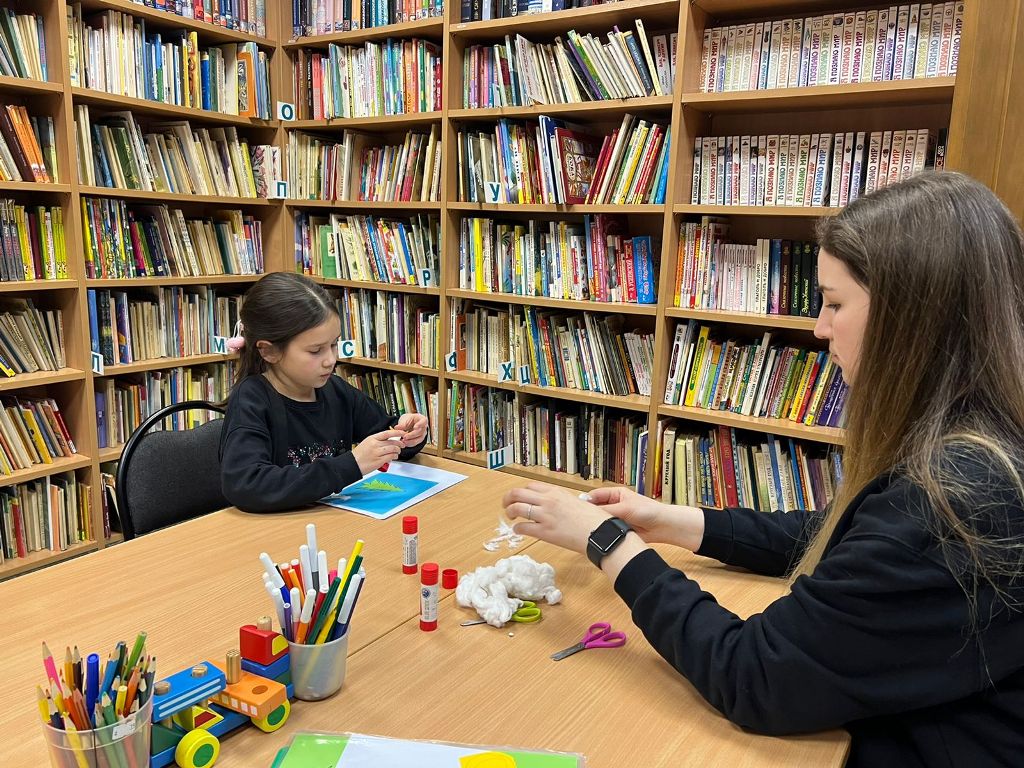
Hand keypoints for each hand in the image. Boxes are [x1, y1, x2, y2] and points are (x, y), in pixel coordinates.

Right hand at [351, 429, 404, 474]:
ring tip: (397, 452)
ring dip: (398, 451)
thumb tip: (388, 441)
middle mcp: (375, 445)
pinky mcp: (378, 461)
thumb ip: (377, 441)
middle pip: (392, 441)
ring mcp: (377, 453)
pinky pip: (390, 457)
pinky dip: (394, 456)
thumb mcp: (366, 443)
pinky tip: (394, 457)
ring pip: (393, 449)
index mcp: (372, 438)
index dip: (397, 432)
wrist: (352, 464)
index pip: (387, 433)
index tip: (402, 433)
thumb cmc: (358, 455)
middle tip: (402, 445)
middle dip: (400, 443)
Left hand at [394, 413, 427, 446]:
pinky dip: (409, 444)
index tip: (415, 427)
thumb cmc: (409, 419)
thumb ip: (402, 424)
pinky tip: (404, 443)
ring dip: (411, 441)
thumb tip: (396, 428)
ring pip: (418, 439)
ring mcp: (422, 434)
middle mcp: (424, 427)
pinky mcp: (419, 440)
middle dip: (412, 435)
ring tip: (403, 441)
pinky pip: (415, 443)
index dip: (420, 424)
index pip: (423, 421)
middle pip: (420, 432)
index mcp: (422, 419)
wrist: (408, 423)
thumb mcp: (405, 419)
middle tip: (405, 437)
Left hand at [502, 482, 613, 554]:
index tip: (519, 497)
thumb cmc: (593, 519)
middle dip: (508, 498)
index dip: (521, 491)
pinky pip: (523, 527)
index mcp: (556, 492)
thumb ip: (562, 501)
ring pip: (517, 508)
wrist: (600, 532)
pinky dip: (517, 528)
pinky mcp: (545, 532)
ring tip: (510, 516)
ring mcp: (545, 516)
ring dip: (510, 512)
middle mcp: (548, 501)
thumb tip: (555, 506)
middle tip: (506, 505)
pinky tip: (518, 530)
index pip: (530, 486)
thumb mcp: (576, 502)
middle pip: (518, 493)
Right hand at [586, 487, 704, 550]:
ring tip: (586, 528)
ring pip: (600, 521)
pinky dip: (602, 533)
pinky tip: (597, 536)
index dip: (585, 501)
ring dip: (596, 524)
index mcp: (615, 494)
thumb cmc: (648, 511)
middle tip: (578, 520)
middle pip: (595, 508)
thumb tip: (589, 512)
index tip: (576, 508)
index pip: (595, 496)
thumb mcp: (625, 508)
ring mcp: (616, 518)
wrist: (662, 526)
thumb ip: (606, 511)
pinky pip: (607, 531)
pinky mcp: (619, 529)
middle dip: (588, 514)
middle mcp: (614, 505)